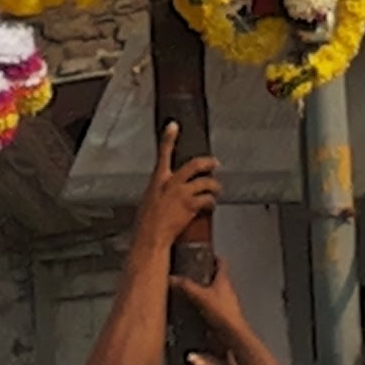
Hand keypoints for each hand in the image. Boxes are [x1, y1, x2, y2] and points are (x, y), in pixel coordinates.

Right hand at [135, 121, 219, 250]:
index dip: (168, 138)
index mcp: (157, 180)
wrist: (150, 239)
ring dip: (214, 186)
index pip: (163, 154)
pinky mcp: (191, 206)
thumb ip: (159, 192)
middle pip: (194, 165)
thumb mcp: (148, 201)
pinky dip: (211, 202)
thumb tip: (166, 191)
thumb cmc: (146, 225)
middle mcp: (171, 183)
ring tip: (217, 190)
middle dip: (207, 163)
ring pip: (205, 183)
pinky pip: (207, 200)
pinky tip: (211, 206)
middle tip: (215, 163)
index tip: (173, 126)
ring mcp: (183, 194)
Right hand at [170, 257, 247, 341]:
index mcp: (224, 280)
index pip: (222, 263)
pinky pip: (214, 307)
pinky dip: (205, 306)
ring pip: (216, 293)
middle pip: (218, 278)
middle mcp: (227, 289)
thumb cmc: (220, 311)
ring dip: (205, 291)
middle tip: (191, 275)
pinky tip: (195, 311)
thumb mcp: (200, 296)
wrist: (233, 335)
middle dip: (206, 275)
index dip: (214, 257)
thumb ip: (186, 287)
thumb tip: (171, 278)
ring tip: (190, 293)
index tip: (204, 255)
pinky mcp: (225, 316)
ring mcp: (227, 303)